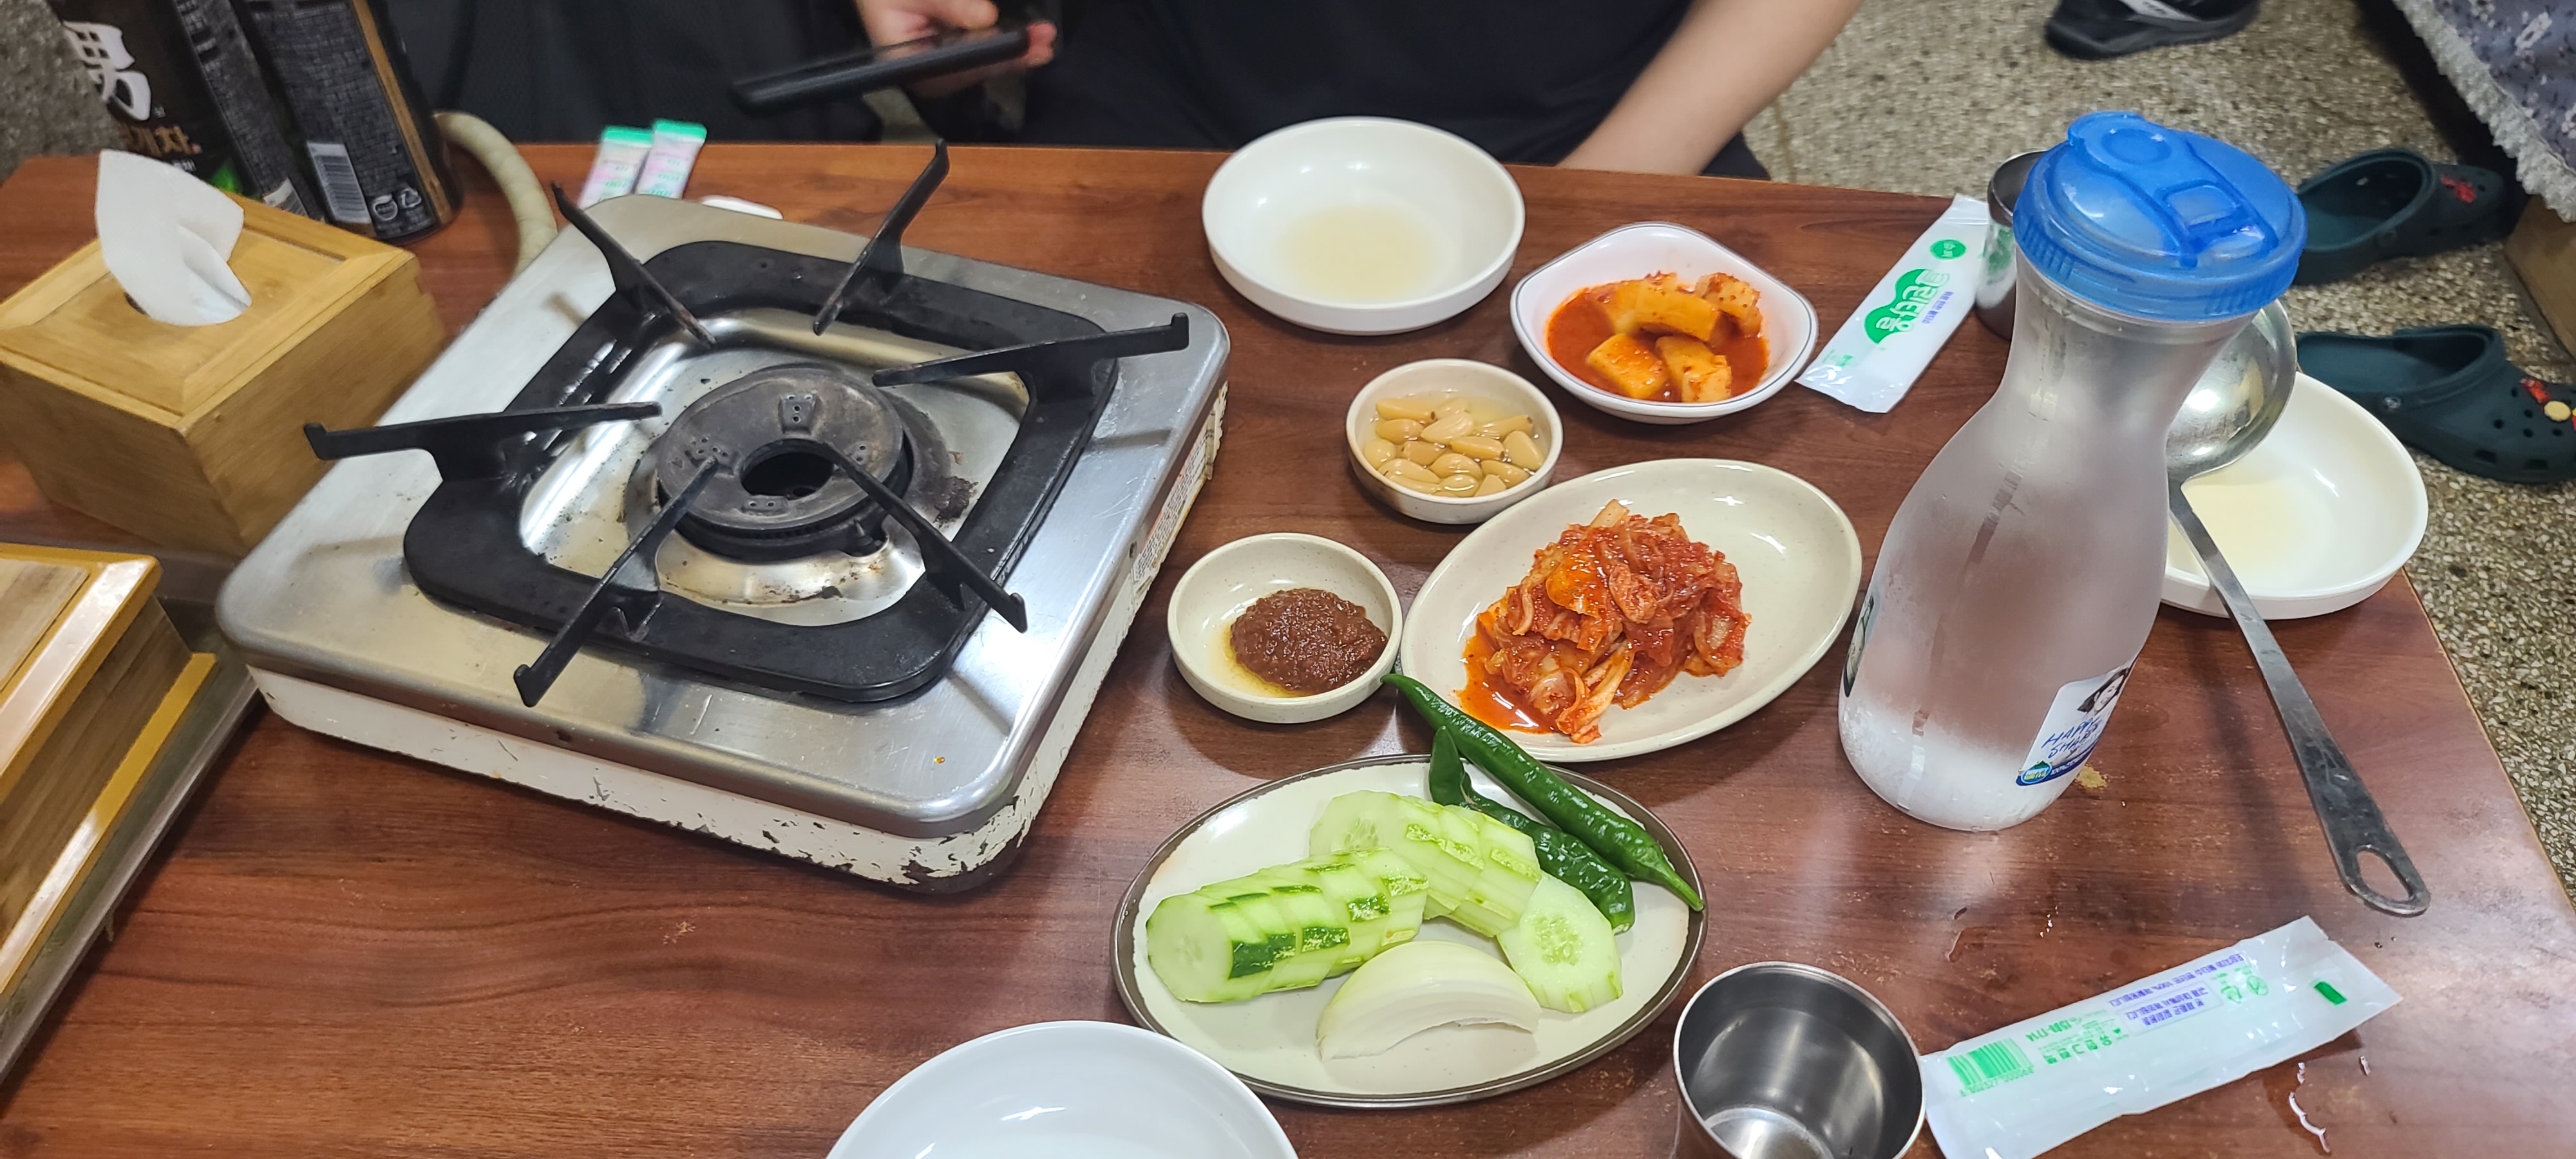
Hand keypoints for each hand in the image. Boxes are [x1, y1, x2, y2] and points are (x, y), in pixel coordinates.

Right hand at [853, 0, 1056, 96]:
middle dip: (1013, 54)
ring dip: (1018, 52)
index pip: (956, 64)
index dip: (990, 54)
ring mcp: (942, 71)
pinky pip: (983, 58)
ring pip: (985, 66)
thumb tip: (987, 17)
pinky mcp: (952, 60)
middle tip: (1045, 40)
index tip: (1019, 42)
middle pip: (976, 70)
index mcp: (907, 65)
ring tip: (1045, 38)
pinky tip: (1031, 41)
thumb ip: (950, 5)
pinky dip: (1008, 48)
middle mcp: (927, 77)